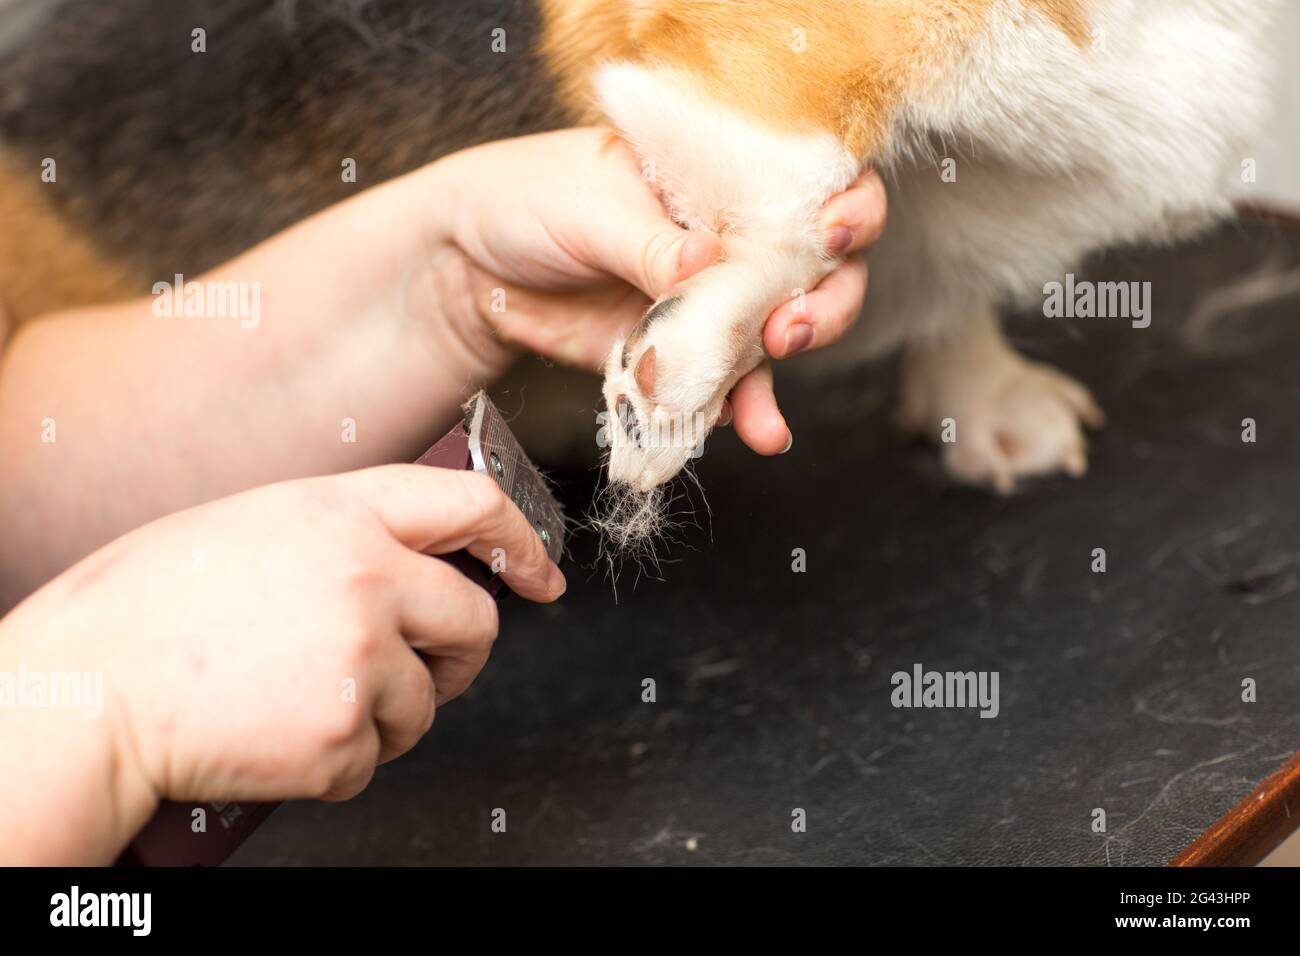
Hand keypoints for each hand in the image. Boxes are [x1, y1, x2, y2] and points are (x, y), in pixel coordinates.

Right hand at [0, 465, 562, 862]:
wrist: (87, 694)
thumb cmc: (153, 609)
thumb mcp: (256, 527)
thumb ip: (347, 533)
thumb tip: (418, 561)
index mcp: (344, 514)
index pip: (471, 506)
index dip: (520, 540)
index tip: (541, 573)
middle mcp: (369, 577)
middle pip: (475, 621)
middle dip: (455, 654)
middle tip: (417, 669)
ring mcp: (363, 658)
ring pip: (428, 702)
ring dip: (385, 713)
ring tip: (302, 699)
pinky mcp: (346, 736)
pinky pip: (375, 757)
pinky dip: (337, 759)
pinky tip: (278, 733)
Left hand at [426, 128, 886, 453]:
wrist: (462, 268)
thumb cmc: (524, 200)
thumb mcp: (586, 205)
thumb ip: (649, 241)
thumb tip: (705, 265)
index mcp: (721, 175)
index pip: (814, 182)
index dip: (847, 204)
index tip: (835, 229)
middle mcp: (732, 236)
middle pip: (821, 267)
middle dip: (828, 300)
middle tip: (794, 326)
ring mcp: (711, 300)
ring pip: (780, 335)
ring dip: (786, 369)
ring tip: (767, 402)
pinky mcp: (679, 355)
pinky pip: (722, 386)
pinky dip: (737, 411)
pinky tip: (748, 429)